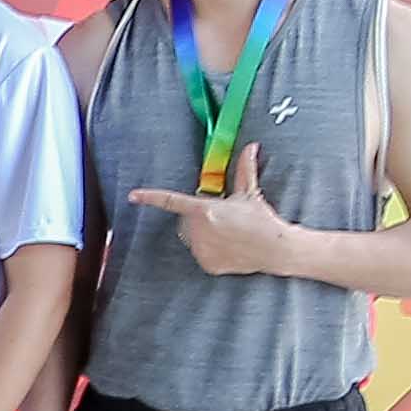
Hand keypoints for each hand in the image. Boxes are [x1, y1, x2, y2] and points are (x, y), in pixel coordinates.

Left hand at [130, 141, 289, 275]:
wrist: (276, 249)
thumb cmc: (261, 219)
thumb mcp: (250, 193)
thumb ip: (244, 169)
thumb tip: (251, 146)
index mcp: (204, 209)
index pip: (171, 201)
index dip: (151, 197)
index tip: (134, 195)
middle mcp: (198, 230)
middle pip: (185, 222)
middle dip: (197, 219)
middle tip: (221, 220)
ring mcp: (201, 249)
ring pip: (191, 239)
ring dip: (203, 235)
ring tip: (227, 234)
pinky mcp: (207, 264)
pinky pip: (200, 255)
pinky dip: (210, 252)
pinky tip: (228, 248)